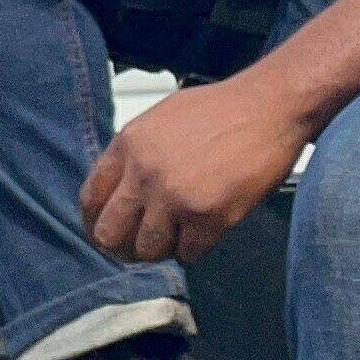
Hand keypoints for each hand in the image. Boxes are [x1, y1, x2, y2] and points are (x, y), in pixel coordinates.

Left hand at [80, 75, 310, 264]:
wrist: (268, 106)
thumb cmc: (222, 108)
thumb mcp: (161, 119)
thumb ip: (135, 153)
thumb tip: (121, 188)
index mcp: (128, 144)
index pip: (90, 197)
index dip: (94, 222)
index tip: (104, 232)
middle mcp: (144, 173)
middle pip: (110, 233)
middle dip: (122, 246)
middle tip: (138, 247)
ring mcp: (174, 197)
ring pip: (148, 249)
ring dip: (162, 248)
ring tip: (178, 234)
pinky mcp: (207, 216)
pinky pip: (187, 253)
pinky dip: (194, 248)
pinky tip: (204, 231)